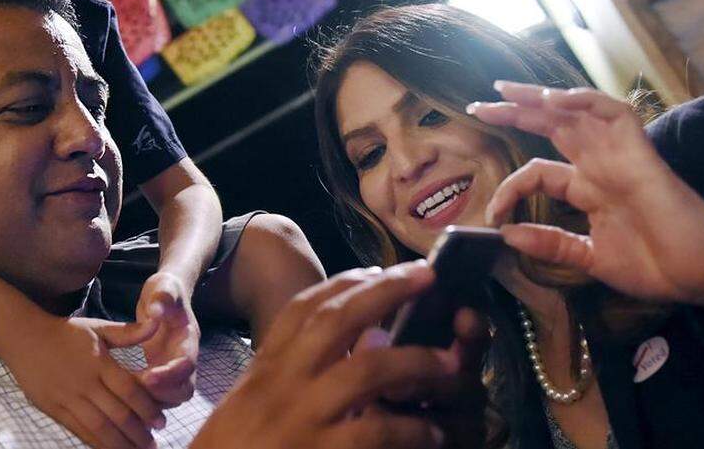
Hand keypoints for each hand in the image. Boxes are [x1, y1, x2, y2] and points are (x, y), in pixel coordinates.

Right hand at [4, 315, 166, 448]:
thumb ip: (129, 332)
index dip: (147, 409)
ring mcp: (67, 398)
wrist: (23, 338)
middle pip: (116, 414)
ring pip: (98, 427)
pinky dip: (96, 442)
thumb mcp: (98, 327)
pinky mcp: (54, 409)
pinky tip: (110, 448)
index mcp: (98, 362)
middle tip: (153, 444)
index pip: (128, 390)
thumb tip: (156, 322)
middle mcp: (84, 382)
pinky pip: (78, 430)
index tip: (161, 422)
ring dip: (120, 443)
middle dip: (138, 433)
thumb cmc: (65, 333)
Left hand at [135, 272, 198, 406]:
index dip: (170, 374)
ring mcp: (170, 370)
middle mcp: (182, 360)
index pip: (187, 364)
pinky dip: (137, 399)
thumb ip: (162, 297)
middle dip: (160, 395)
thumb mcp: (163, 287)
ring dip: (147, 402)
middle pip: (182, 391)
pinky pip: (151, 397)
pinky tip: (116, 389)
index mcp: (188, 340)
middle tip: (132, 390)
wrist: (162, 298)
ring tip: (122, 392)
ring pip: (167, 399)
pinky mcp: (157, 375)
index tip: (148, 377)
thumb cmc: (164, 291)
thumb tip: (155, 312)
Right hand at [190, 263, 487, 448]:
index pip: (302, 307)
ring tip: (452, 364)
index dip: (344, 283)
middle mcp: (282, 382)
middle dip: (386, 290)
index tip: (377, 270)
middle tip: (427, 275)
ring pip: (369, 371)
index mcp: (266, 367)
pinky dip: (411, 428)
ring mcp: (301, 417)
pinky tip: (432, 432)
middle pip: (338, 319)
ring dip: (417, 362)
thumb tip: (356, 346)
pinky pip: (377, 432)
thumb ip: (290, 373)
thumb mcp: (251, 403)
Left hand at [470, 82, 703, 314]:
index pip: (537, 173)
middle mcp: (599, 166)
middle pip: (550, 127)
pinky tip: (554, 101)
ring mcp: (618, 155)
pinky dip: (584, 101)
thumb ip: (550, 244)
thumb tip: (507, 234)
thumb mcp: (589, 257)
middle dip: (514, 112)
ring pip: (574, 112)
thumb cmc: (655, 267)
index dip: (510, 189)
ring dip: (539, 98)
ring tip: (505, 91)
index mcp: (588, 189)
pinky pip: (612, 112)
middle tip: (477, 105)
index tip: (493, 216)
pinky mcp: (639, 151)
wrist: (701, 275)